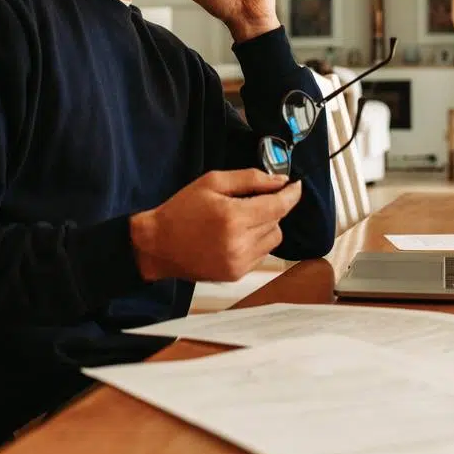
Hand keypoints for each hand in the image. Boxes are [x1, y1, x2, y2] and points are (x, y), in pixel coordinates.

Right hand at [129, 169, 302, 281]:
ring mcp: (239, 263)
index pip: (278, 206)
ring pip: (274, 239)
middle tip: (250, 199)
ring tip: (242, 219)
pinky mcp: (237, 275)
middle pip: (277, 221)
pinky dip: (256, 242)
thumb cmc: (182, 209)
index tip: (296, 185)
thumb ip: (250, 179)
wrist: (157, 245)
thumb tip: (281, 181)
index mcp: (233, 217)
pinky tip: (235, 235)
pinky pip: (262, 254)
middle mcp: (240, 243)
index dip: (291, 194)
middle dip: (271, 207)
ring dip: (266, 225)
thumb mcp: (212, 182)